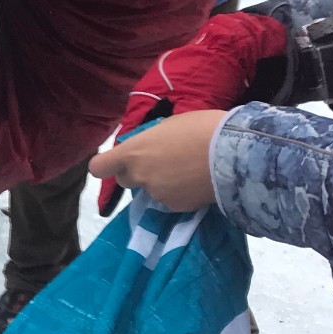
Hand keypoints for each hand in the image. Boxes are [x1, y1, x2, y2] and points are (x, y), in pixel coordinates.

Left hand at [88, 109, 227, 212]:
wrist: (233, 153)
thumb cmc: (201, 128)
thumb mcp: (169, 126)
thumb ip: (151, 140)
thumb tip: (150, 148)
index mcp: (133, 152)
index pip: (100, 167)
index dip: (106, 165)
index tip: (115, 162)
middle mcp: (139, 176)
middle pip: (125, 180)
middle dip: (137, 173)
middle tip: (160, 162)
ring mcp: (157, 194)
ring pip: (151, 189)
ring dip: (162, 182)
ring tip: (187, 169)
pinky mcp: (176, 207)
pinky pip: (170, 199)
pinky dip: (179, 193)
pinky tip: (197, 181)